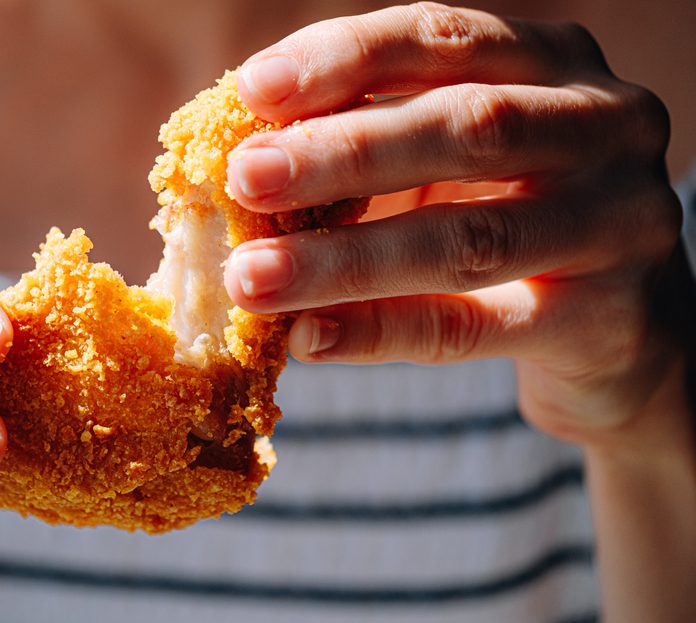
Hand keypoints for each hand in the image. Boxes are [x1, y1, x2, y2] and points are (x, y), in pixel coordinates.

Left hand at [223, 2, 686, 446]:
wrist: (624, 328)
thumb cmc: (512, 219)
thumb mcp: (456, 163)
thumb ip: (375, 145)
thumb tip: (244, 156)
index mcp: (555, 65)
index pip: (444, 39)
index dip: (346, 60)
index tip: (254, 90)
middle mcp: (604, 128)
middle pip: (463, 128)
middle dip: (340, 153)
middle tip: (246, 177)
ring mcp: (618, 225)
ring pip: (467, 240)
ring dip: (343, 260)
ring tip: (252, 277)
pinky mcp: (604, 321)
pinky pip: (472, 328)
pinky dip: (380, 333)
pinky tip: (309, 338)